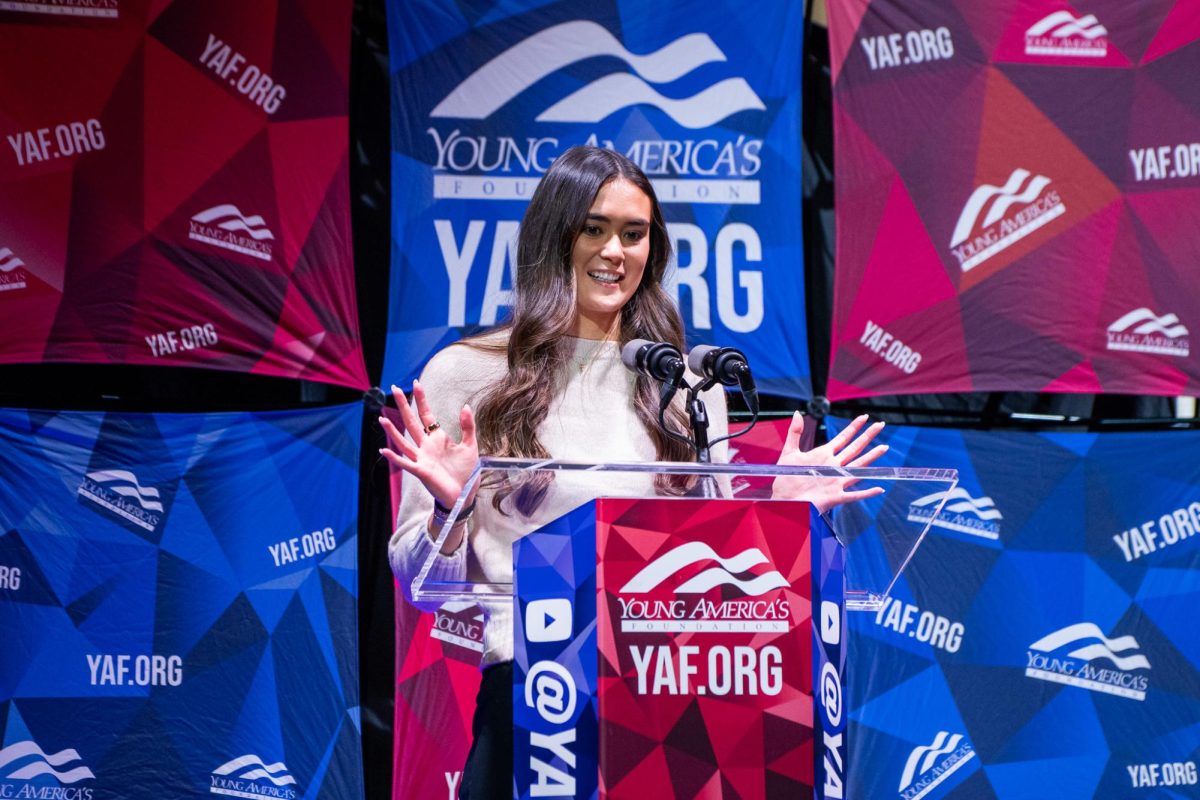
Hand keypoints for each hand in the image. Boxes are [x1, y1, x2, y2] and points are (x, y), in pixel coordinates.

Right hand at [378, 379, 478, 508]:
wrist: (464, 493)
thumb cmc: (465, 471)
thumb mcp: (470, 445)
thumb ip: (467, 426)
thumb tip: (466, 405)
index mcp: (437, 438)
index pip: (426, 415)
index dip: (421, 399)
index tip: (416, 383)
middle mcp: (426, 446)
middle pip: (411, 422)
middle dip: (403, 405)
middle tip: (394, 388)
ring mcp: (421, 458)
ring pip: (403, 442)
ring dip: (392, 431)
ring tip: (382, 419)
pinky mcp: (421, 471)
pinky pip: (405, 463)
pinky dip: (394, 458)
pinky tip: (383, 450)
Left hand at [772, 413, 888, 512]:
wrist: (783, 499)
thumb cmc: (785, 478)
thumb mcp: (789, 452)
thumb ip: (795, 433)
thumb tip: (797, 412)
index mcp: (824, 455)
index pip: (843, 438)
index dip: (854, 427)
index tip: (865, 416)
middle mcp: (833, 467)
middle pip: (854, 449)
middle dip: (868, 436)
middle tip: (881, 424)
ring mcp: (836, 481)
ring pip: (858, 468)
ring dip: (871, 458)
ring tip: (884, 448)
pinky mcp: (835, 496)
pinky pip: (854, 495)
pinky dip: (866, 493)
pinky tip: (878, 488)